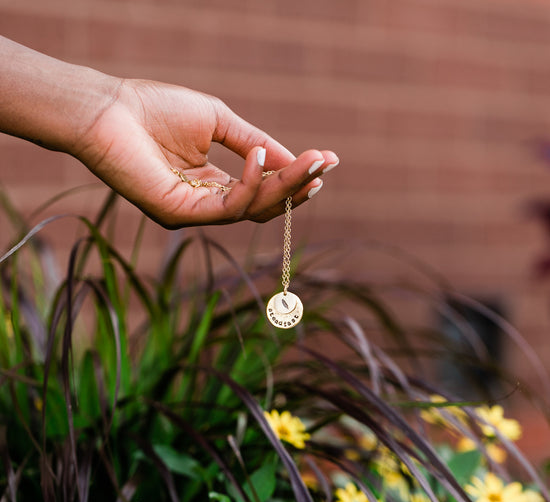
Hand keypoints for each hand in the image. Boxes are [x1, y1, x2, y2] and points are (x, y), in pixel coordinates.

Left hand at [74, 78, 338, 227]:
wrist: (108, 108)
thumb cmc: (156, 109)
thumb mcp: (219, 121)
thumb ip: (255, 142)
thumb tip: (296, 160)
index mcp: (214, 182)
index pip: (261, 190)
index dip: (294, 177)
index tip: (327, 160)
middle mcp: (206, 203)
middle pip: (262, 205)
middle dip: (296, 186)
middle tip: (325, 165)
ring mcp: (193, 212)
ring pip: (250, 210)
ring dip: (283, 186)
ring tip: (311, 162)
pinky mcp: (179, 214)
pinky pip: (227, 207)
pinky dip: (249, 184)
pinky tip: (261, 159)